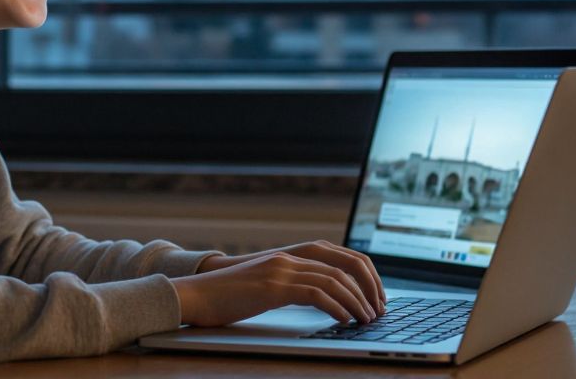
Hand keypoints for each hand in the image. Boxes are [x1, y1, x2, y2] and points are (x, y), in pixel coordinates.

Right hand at [172, 241, 384, 326]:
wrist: (196, 295)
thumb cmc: (229, 296)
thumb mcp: (266, 285)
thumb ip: (292, 284)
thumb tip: (322, 299)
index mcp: (290, 255)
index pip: (341, 255)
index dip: (365, 274)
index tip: (376, 296)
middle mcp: (290, 257)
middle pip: (345, 264)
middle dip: (369, 287)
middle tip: (379, 310)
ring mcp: (281, 270)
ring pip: (334, 280)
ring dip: (356, 301)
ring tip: (367, 319)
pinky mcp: (273, 287)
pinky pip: (316, 294)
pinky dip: (336, 307)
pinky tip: (344, 320)